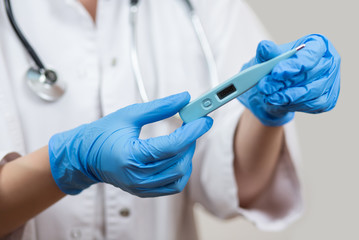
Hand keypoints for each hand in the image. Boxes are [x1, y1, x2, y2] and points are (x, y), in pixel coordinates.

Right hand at [48, 92, 212, 196]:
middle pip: (179, 162)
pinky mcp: (144, 191)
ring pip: (179, 176)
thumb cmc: (103, 133)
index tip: (204, 119)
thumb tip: (184, 99)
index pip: (171, 146)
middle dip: (191, 142)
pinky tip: (178, 155)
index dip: (192, 131)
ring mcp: (141, 187)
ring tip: (184, 139)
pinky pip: (172, 186)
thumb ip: (159, 107)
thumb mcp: (130, 114)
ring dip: (188, 156)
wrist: (85, 157)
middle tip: (193, 125)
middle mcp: (137, 176)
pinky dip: (181, 170)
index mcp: (130, 156)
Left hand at [238, 34, 340, 125]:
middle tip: (264, 87)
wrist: (276, 88)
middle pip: (311, 74)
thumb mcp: (267, 57)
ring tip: (268, 97)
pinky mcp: (328, 100)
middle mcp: (329, 61)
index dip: (295, 64)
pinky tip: (279, 102)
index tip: (276, 73)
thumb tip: (264, 47)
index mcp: (318, 44)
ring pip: (311, 92)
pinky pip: (312, 105)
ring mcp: (330, 82)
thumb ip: (267, 52)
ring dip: (287, 96)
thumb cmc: (275, 67)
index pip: (311, 53)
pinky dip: (293, 105)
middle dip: (285, 83)